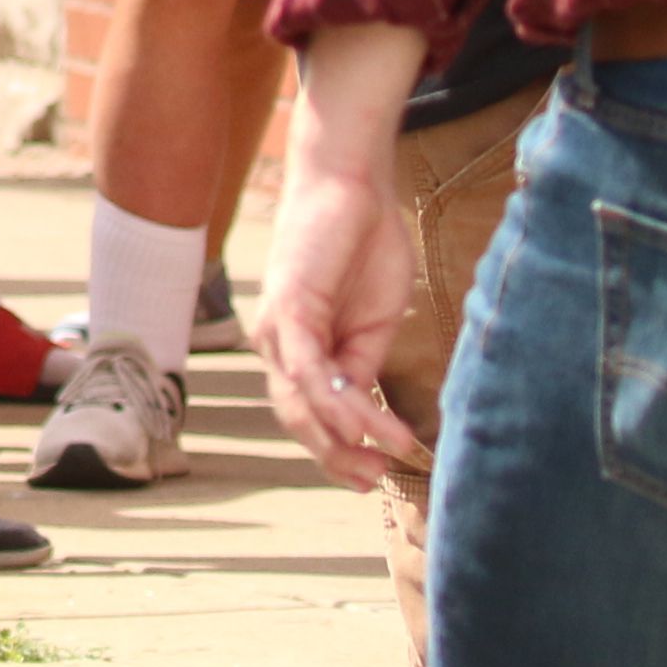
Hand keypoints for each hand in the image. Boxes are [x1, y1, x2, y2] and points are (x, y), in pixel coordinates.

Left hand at [254, 145, 427, 485]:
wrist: (353, 186)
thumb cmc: (363, 246)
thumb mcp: (373, 323)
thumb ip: (363, 368)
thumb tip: (365, 420)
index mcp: (301, 350)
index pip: (309, 416)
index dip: (338, 452)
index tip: (375, 477)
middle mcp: (280, 345)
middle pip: (299, 420)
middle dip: (337, 458)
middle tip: (377, 481)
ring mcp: (279, 330)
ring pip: (303, 403)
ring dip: (345, 439)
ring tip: (387, 459)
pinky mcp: (288, 311)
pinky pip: (312, 371)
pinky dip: (342, 403)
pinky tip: (371, 425)